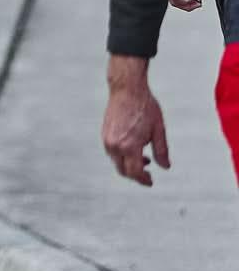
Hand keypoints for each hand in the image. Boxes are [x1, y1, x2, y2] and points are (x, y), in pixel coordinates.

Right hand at [102, 60, 169, 185]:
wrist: (126, 89)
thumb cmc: (145, 107)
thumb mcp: (158, 130)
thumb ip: (162, 151)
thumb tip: (165, 167)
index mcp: (130, 146)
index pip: (135, 172)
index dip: (144, 180)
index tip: (151, 181)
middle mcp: (115, 145)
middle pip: (123, 170)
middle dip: (135, 175)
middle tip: (147, 173)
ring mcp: (107, 139)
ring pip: (116, 161)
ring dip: (128, 165)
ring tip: (143, 158)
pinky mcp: (104, 133)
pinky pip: (112, 152)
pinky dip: (121, 155)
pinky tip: (132, 148)